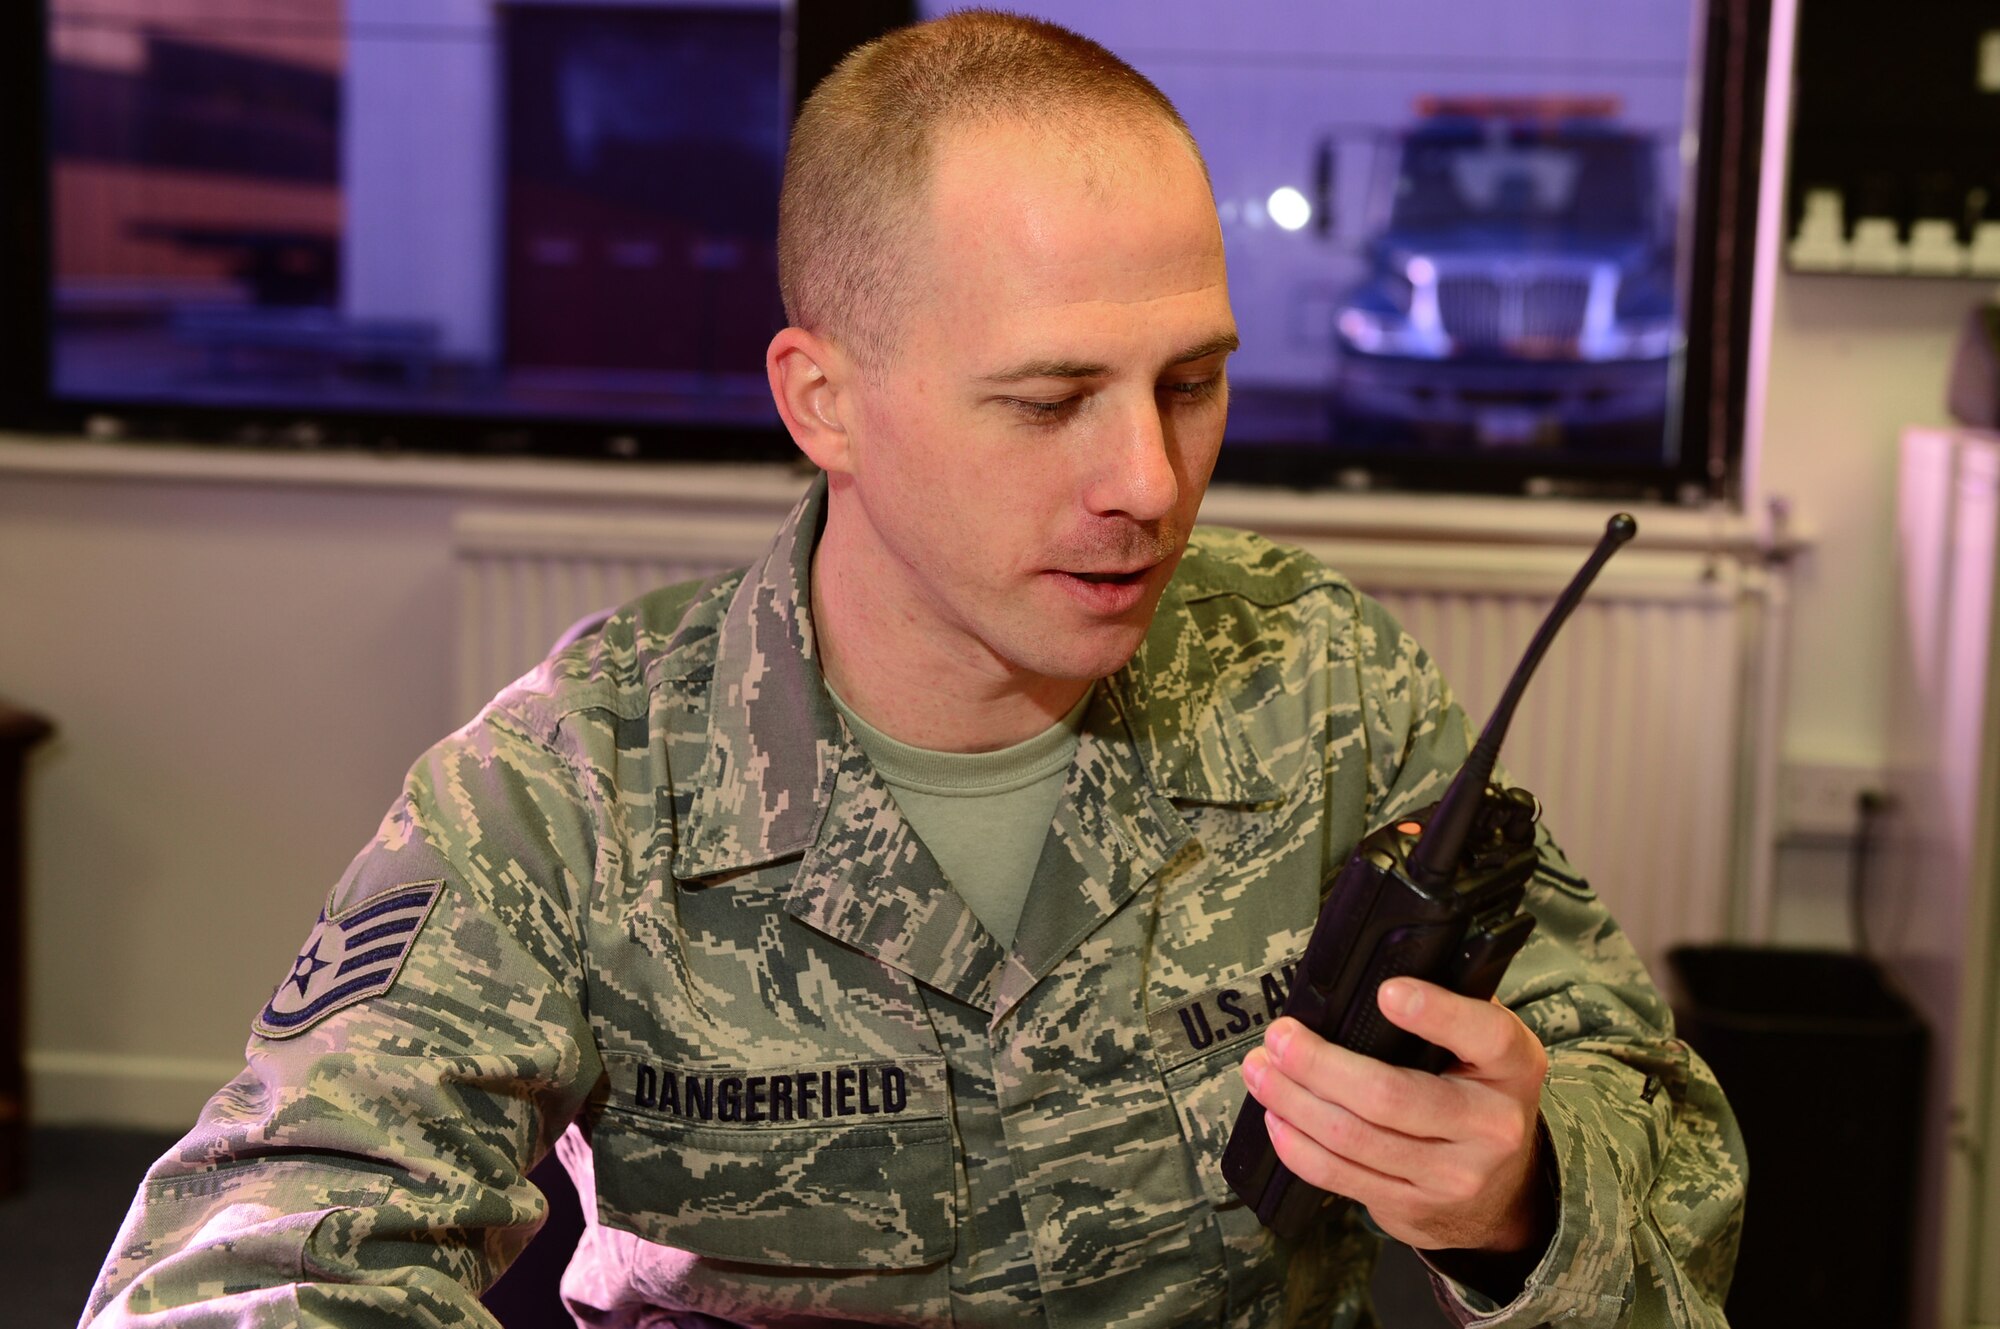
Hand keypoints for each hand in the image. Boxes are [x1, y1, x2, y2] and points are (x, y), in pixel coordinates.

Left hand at [1239, 977, 1548, 1253]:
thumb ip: (1447, 1007)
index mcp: (1513, 1065)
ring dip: (1293, 1101)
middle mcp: (1490, 1124)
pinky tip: (1276, 1118)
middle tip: (1279, 1036)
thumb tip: (1369, 971)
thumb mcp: (1483, 1047)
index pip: (1484, 1035)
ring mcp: (1452, 1174)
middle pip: (1391, 1095)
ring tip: (1261, 1070)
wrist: (1501, 1192)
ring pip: (1354, 1137)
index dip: (1436, 1014)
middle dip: (1319, 1063)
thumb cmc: (1475, 1091)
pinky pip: (1341, 1177)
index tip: (1385, 992)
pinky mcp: (1413, 1206)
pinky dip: (1297, 1146)